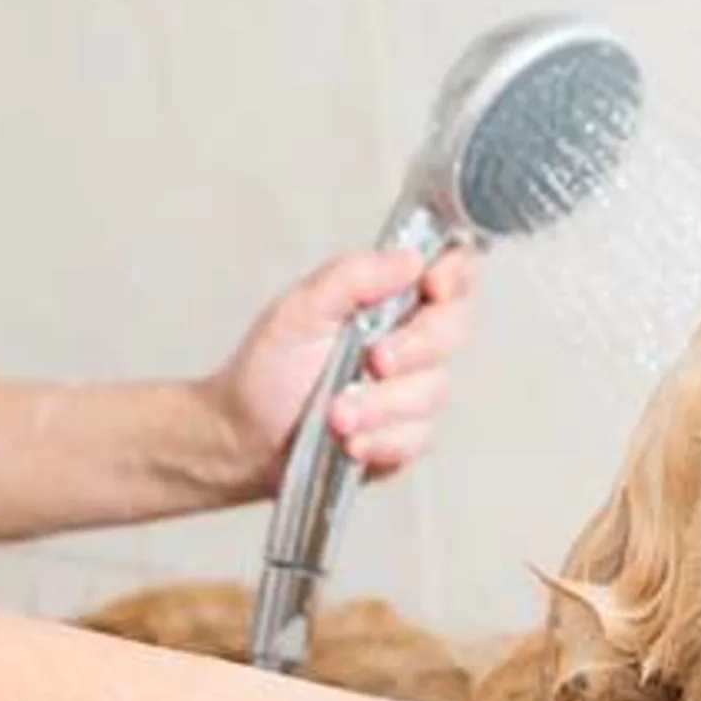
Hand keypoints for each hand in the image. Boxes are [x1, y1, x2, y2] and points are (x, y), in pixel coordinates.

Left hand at [201, 248, 474, 493]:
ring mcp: (413, 390)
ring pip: (434, 390)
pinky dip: (381, 441)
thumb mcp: (299, 310)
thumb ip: (353, 276)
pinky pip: (419, 437)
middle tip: (373, 360)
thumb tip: (410, 259)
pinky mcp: (407, 437)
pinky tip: (350, 441)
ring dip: (382, 404)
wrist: (245, 438)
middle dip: (413, 347)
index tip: (433, 286)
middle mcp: (410, 340)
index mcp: (389, 298)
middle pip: (455, 329)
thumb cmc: (269, 370)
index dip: (456, 274)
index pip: (450, 272)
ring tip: (336, 414)